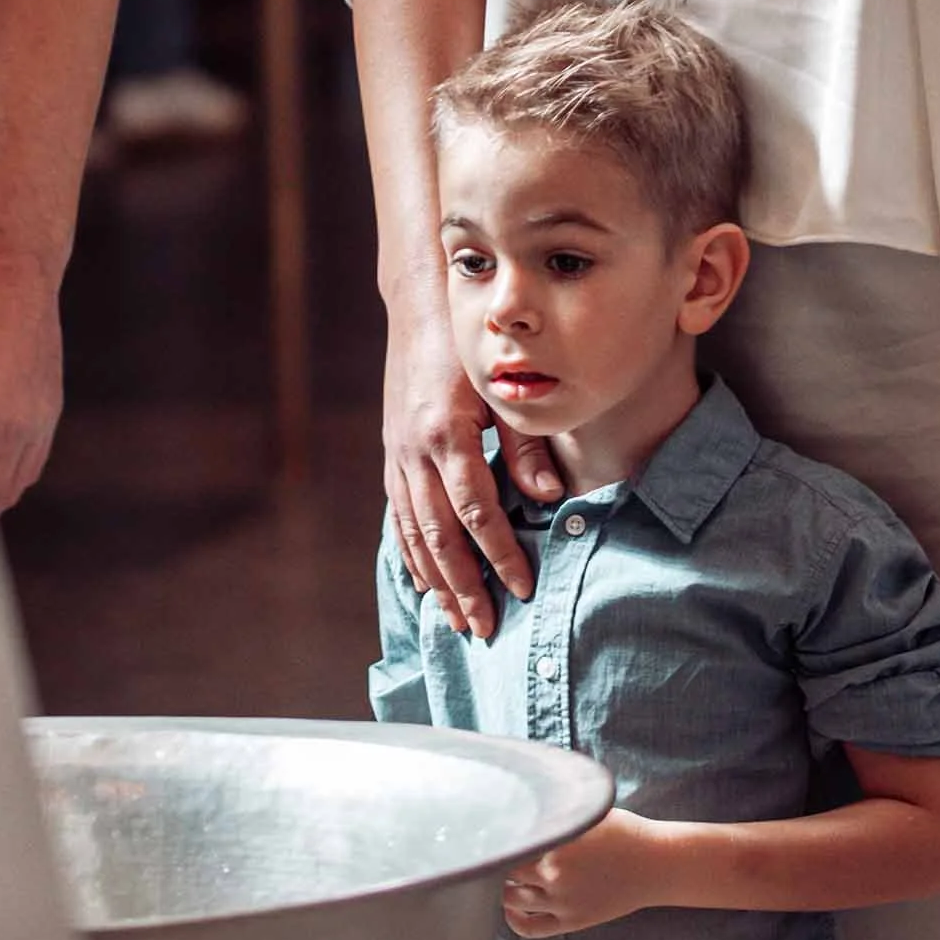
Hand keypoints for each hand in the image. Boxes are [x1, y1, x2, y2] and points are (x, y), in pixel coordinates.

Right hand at [384, 305, 559, 639]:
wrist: (418, 310)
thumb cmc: (471, 348)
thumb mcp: (503, 390)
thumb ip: (525, 446)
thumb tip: (549, 499)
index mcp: (448, 434)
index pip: (476, 511)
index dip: (499, 553)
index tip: (522, 586)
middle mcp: (415, 452)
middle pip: (439, 536)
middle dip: (463, 586)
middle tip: (484, 629)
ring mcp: (397, 457)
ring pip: (413, 534)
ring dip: (435, 582)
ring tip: (456, 621)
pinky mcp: (391, 457)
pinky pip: (399, 518)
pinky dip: (412, 555)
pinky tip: (426, 582)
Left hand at [503, 811, 666, 936]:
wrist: (657, 864)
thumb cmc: (625, 832)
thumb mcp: (589, 814)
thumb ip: (557, 813)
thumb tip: (523, 804)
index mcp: (557, 841)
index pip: (509, 841)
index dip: (498, 837)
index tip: (491, 832)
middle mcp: (554, 872)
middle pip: (504, 869)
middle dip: (497, 861)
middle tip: (494, 853)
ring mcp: (562, 900)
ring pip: (511, 898)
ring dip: (501, 887)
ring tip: (501, 876)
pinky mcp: (571, 920)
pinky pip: (529, 927)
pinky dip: (513, 919)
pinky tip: (510, 906)